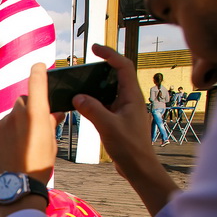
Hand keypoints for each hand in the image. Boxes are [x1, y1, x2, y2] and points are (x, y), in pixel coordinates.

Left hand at [0, 63, 64, 183]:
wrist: (16, 185)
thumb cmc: (39, 165)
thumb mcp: (51, 144)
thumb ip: (50, 124)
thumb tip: (54, 113)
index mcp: (36, 114)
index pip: (36, 83)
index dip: (38, 72)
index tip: (39, 66)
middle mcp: (17, 114)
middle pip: (23, 102)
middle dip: (28, 109)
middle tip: (35, 126)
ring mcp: (2, 124)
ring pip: (11, 117)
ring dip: (17, 125)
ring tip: (22, 146)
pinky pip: (1, 128)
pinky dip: (6, 135)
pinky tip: (11, 151)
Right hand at [73, 44, 178, 214]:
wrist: (139, 168)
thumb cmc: (130, 147)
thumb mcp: (108, 126)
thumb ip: (92, 109)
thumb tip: (77, 97)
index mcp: (132, 96)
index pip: (123, 66)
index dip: (109, 55)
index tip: (95, 49)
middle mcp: (130, 99)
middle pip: (115, 76)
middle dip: (99, 69)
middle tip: (83, 69)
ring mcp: (124, 110)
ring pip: (108, 91)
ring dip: (94, 87)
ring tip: (78, 86)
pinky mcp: (118, 120)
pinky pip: (104, 104)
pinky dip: (93, 102)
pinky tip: (81, 106)